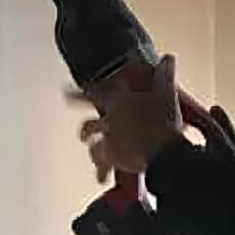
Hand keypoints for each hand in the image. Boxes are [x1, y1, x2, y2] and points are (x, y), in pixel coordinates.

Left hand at [71, 54, 183, 181]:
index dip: (76, 95)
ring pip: (93, 147)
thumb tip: (169, 58)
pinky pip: (103, 167)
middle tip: (83, 133)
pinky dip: (102, 171)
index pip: (91, 95)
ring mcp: (110, 142)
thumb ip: (165, 75)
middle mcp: (109, 122)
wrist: (165, 152)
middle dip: (85, 130)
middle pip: (89, 126)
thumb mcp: (167, 93)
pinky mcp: (115, 160)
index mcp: (118, 103)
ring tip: (94, 154)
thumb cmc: (163, 121)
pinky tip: (102, 176)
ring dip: (93, 150)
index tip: (65, 93)